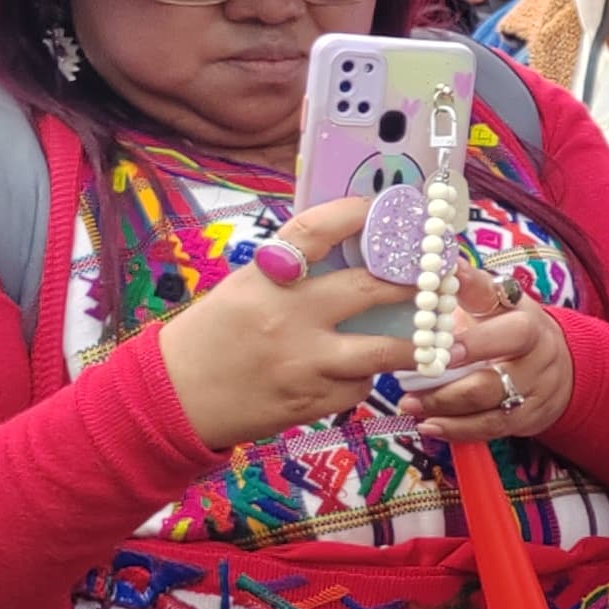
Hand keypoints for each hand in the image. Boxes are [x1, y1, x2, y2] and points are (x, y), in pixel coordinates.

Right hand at [155, 197, 415, 449]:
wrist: (173, 398)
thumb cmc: (211, 337)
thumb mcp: (243, 291)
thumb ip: (292, 274)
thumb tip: (352, 252)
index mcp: (265, 278)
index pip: (316, 230)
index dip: (356, 213)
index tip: (382, 208)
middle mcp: (288, 316)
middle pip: (371, 288)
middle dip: (412, 282)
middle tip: (435, 278)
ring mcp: (305, 361)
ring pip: (385, 349)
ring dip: (415, 342)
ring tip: (435, 337)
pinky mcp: (313, 400)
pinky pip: (360, 386)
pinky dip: (365, 377)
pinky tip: (356, 371)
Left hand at [403, 261, 571, 441]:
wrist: (558, 364)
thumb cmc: (511, 326)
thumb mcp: (499, 301)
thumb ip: (470, 286)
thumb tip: (441, 262)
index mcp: (531, 327)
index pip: (511, 335)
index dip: (478, 344)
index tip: (442, 349)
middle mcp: (536, 364)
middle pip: (494, 382)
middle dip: (449, 388)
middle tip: (408, 387)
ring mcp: (532, 396)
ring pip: (489, 410)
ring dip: (445, 410)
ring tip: (410, 405)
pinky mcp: (524, 420)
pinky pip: (489, 430)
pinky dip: (457, 430)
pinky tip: (429, 426)